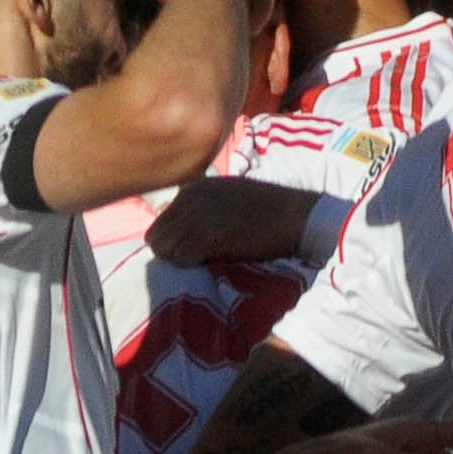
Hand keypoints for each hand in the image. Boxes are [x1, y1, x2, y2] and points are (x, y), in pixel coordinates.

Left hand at [149, 177, 326, 270]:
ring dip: (181, 260)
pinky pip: (181, 259)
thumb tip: (182, 231)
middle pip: (158, 236)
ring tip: (204, 261)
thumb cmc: (268, 209)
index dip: (174, 240)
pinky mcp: (207, 235)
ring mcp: (196, 216)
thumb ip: (201, 207)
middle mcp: (189, 198)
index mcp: (193, 188)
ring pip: (165, 250)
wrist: (294, 215)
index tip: (191, 248)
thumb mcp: (227, 196)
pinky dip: (193, 266)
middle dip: (172, 252)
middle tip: (195, 260)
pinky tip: (211, 262)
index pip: (161, 221)